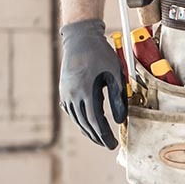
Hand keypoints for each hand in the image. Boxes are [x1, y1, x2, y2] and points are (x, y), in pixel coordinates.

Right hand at [58, 18, 127, 148]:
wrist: (80, 38)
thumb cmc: (100, 54)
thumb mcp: (115, 73)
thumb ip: (118, 98)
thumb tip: (120, 120)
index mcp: (86, 91)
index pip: (95, 122)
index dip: (104, 135)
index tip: (112, 145)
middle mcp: (72, 95)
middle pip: (85, 124)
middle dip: (97, 136)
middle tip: (107, 144)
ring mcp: (66, 94)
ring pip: (77, 120)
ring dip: (88, 131)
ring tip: (99, 137)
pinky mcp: (64, 91)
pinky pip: (72, 112)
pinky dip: (80, 121)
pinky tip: (87, 124)